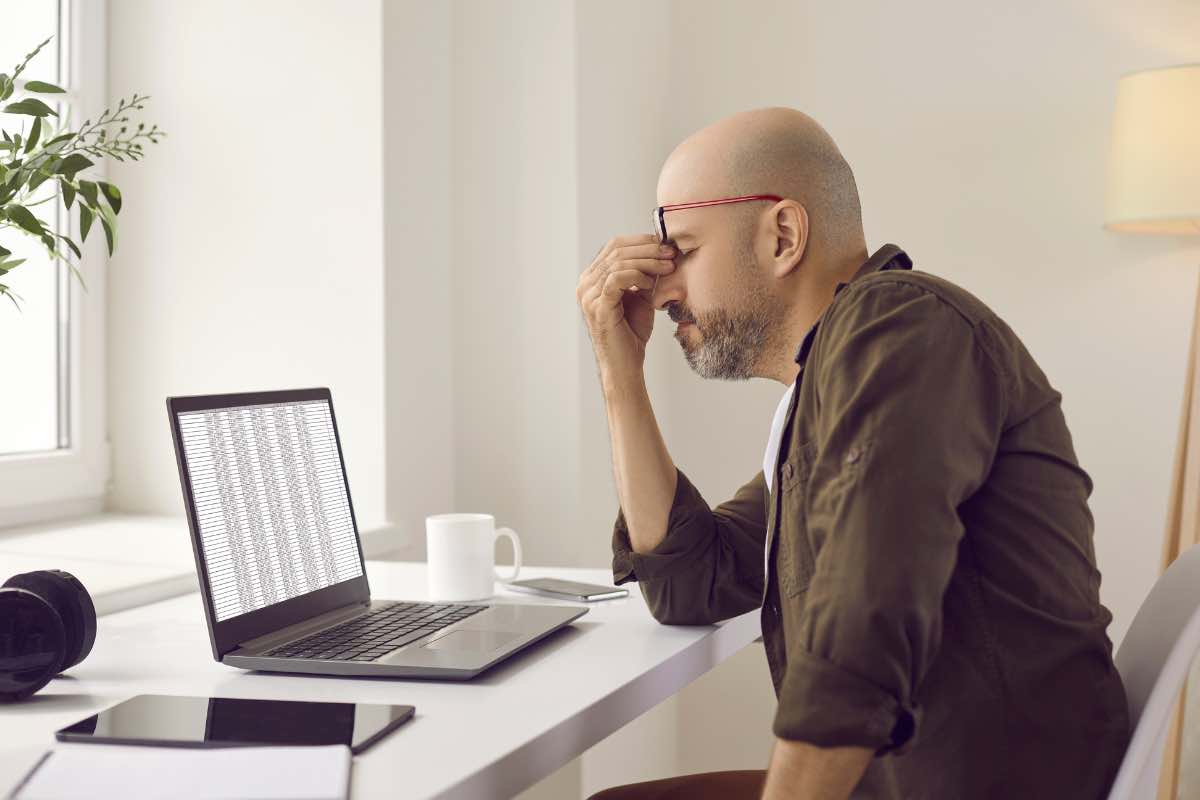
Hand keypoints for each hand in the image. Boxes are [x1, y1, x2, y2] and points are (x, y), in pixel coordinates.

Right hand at [576, 234, 675, 372]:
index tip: (667, 246)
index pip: (616, 246)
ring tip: (667, 267)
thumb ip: (645, 274)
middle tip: (671, 253)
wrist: (626, 364)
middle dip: (648, 249)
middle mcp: (585, 284)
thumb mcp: (641, 296)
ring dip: (648, 262)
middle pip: (617, 250)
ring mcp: (588, 295)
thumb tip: (663, 250)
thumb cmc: (632, 332)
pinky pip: (617, 279)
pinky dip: (638, 276)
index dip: (642, 242)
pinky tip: (651, 284)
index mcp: (592, 278)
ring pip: (619, 262)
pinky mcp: (597, 306)